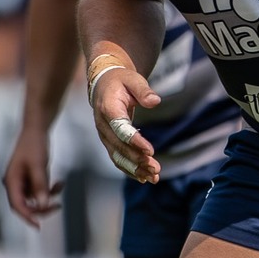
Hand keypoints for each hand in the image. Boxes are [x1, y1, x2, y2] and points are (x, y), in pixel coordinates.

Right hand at [2, 128, 62, 225]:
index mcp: (11, 181)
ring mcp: (23, 182)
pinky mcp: (32, 179)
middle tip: (58, 206)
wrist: (37, 129)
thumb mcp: (39, 165)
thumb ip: (40, 185)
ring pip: (35, 200)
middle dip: (41, 208)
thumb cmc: (34, 144)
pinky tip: (60, 182)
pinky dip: (51, 189)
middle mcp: (15, 184)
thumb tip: (43, 205)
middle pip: (26, 206)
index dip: (27, 217)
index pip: (17, 205)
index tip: (38, 226)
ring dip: (48, 197)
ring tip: (60, 185)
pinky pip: (41, 191)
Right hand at [91, 66, 161, 183]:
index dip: (134, 141)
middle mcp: (103, 125)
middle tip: (155, 168)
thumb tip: (155, 101)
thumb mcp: (133, 79)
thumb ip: (143, 90)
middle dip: (137, 159)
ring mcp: (104, 135)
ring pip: (117, 156)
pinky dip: (129, 169)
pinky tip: (143, 178)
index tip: (150, 151)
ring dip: (134, 168)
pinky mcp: (108, 141)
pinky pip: (117, 158)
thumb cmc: (121, 80)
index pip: (120, 128)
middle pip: (119, 146)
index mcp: (108, 108)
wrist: (104, 84)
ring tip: (153, 177)